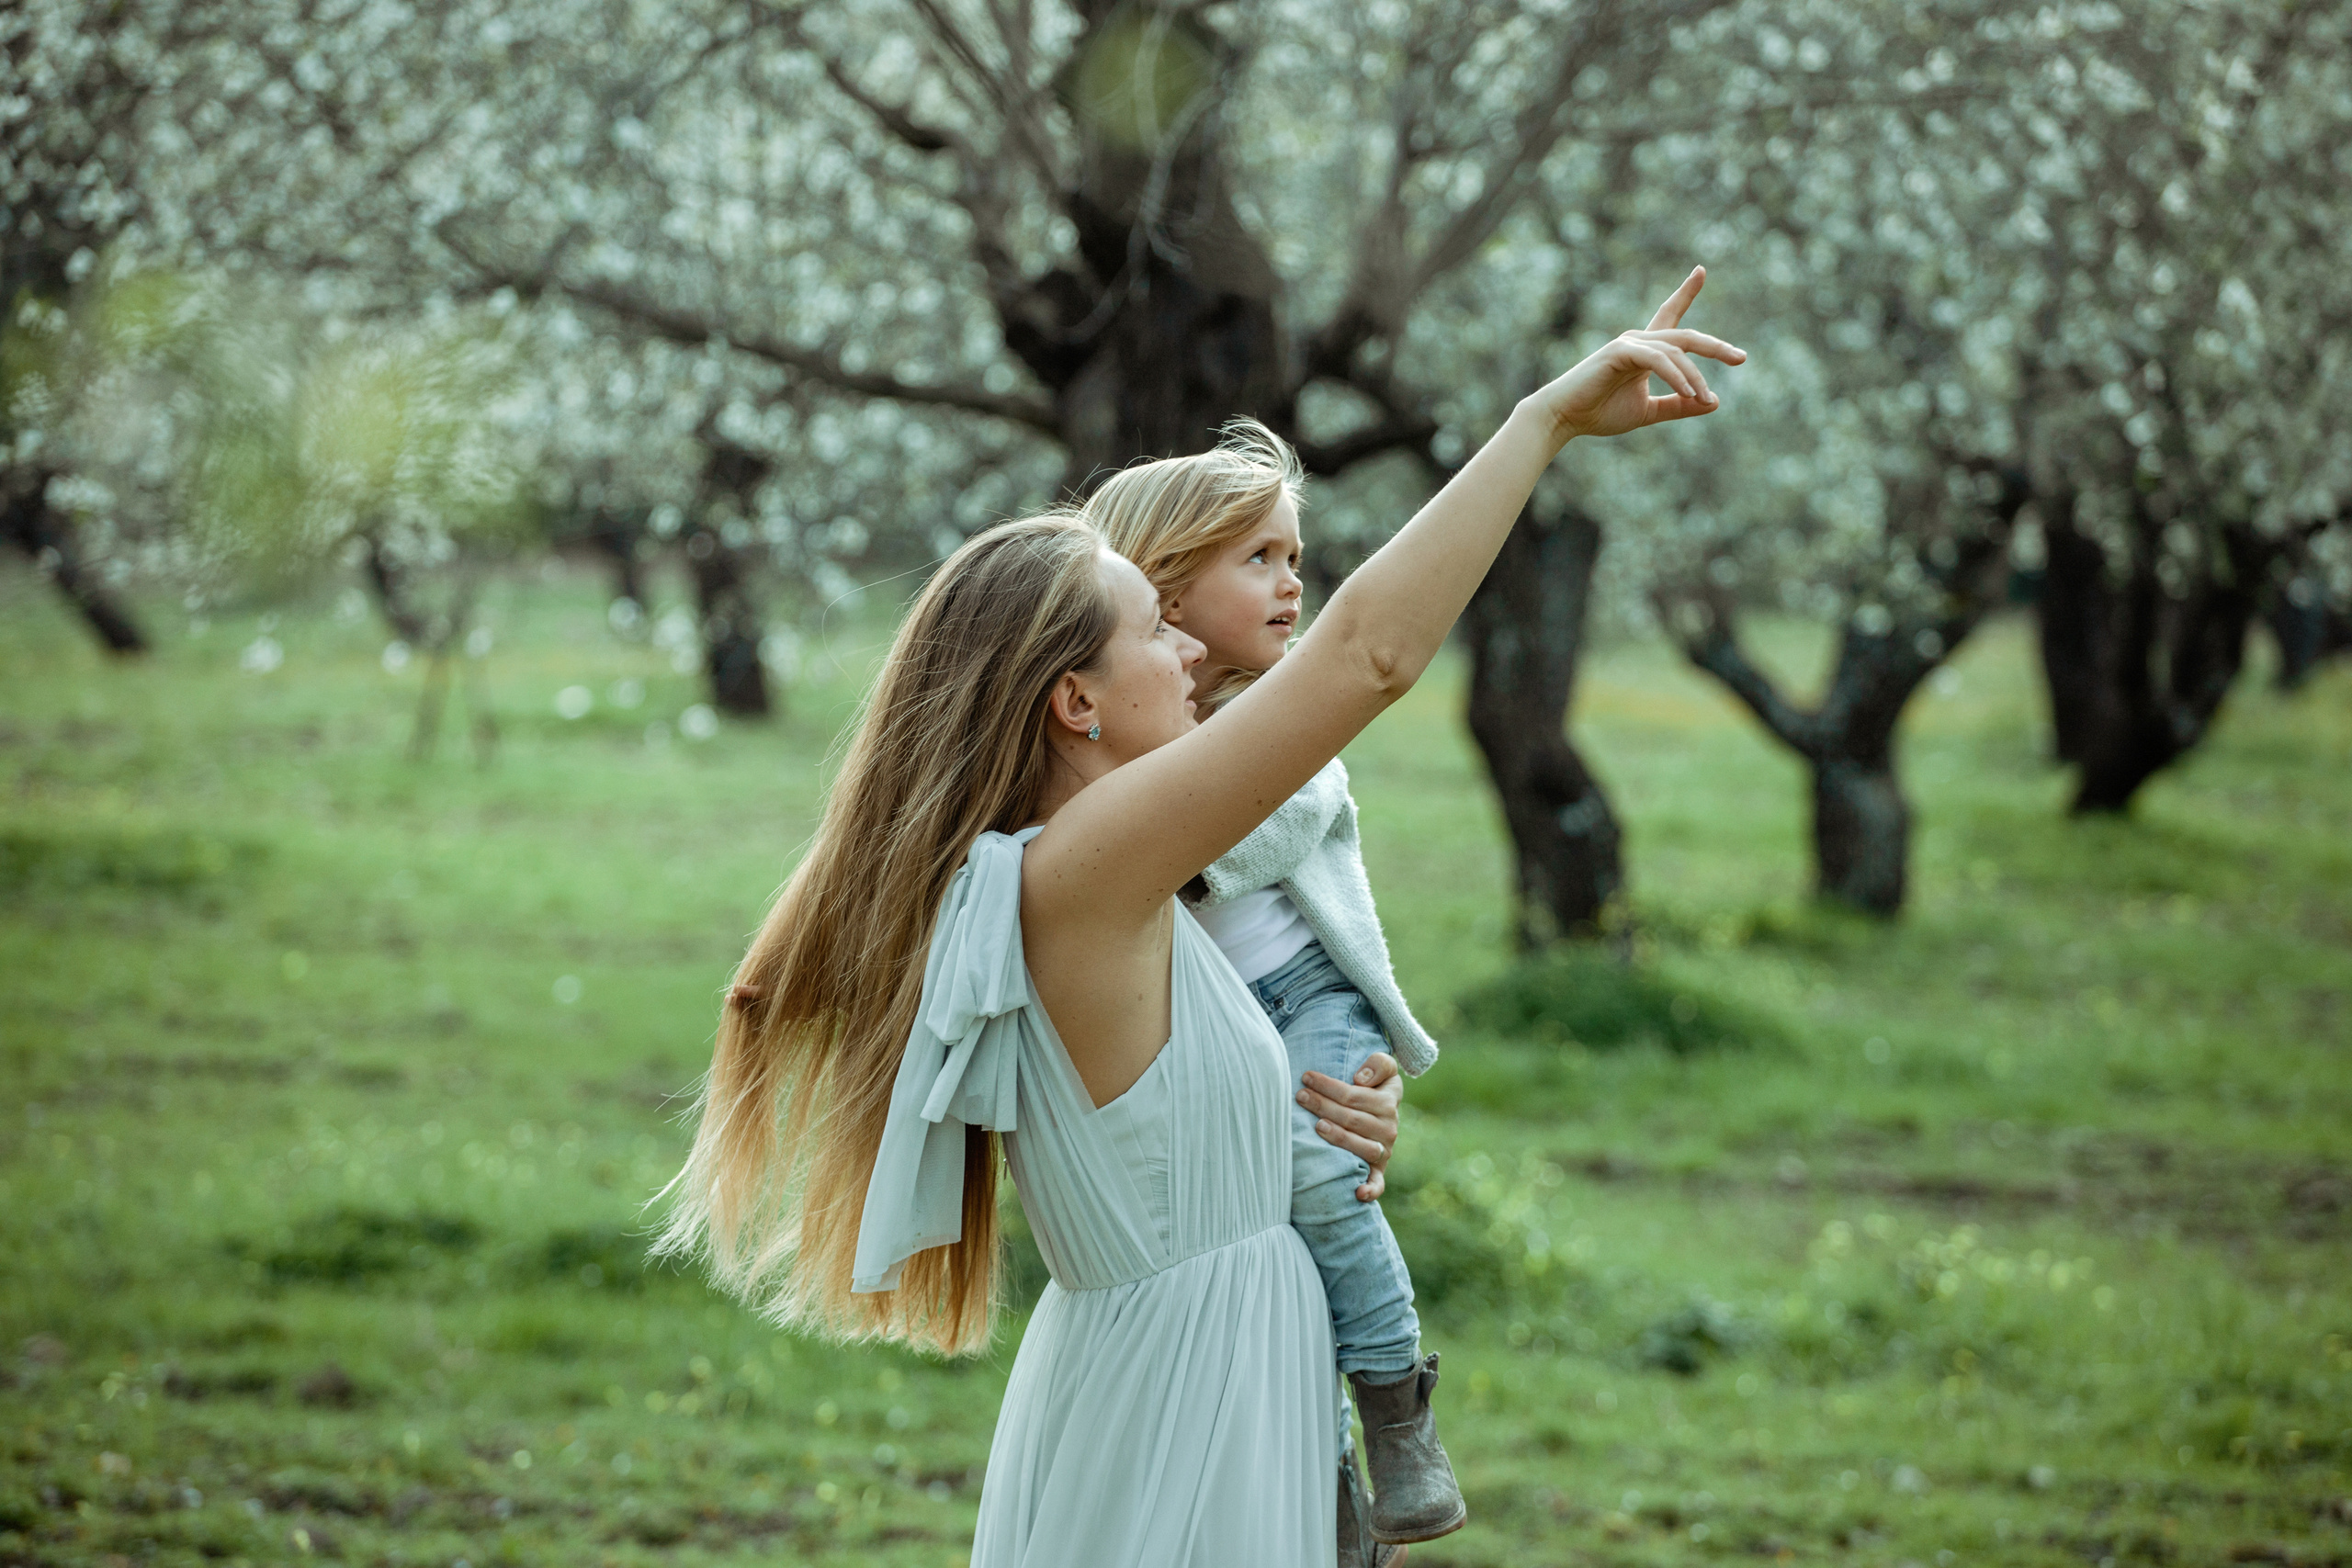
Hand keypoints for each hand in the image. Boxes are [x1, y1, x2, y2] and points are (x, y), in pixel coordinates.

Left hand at [1300, 1052, 1401, 1201]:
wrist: (1384, 1114)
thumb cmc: (1375, 1087)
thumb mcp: (1384, 1069)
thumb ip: (1379, 1064)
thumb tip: (1360, 1079)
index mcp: (1388, 1101)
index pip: (1355, 1095)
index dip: (1329, 1086)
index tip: (1307, 1077)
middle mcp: (1389, 1128)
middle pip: (1352, 1119)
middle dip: (1323, 1106)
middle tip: (1300, 1096)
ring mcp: (1384, 1151)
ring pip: (1361, 1147)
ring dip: (1339, 1138)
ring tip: (1316, 1127)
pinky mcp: (1379, 1171)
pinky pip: (1378, 1183)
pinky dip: (1370, 1189)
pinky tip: (1357, 1192)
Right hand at [1531, 266, 1747, 442]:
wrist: (1563, 419)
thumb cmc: (1600, 413)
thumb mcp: (1648, 412)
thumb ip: (1678, 405)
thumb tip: (1714, 402)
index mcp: (1645, 350)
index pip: (1670, 314)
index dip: (1686, 292)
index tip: (1701, 270)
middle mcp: (1639, 340)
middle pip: (1686, 336)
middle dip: (1716, 346)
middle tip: (1741, 358)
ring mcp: (1629, 343)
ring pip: (1676, 352)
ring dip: (1695, 377)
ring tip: (1705, 398)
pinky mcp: (1619, 352)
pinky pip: (1659, 360)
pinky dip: (1677, 376)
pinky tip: (1689, 392)